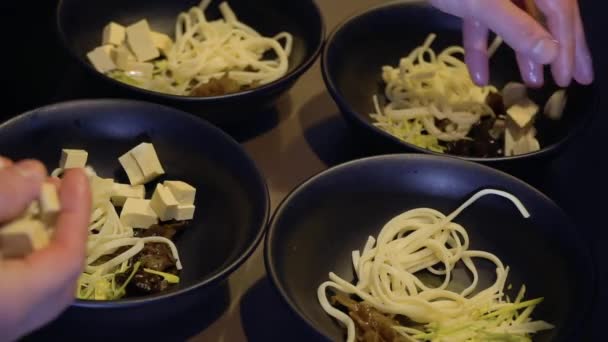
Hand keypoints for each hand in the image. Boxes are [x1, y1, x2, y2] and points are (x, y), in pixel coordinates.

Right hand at [0, 157, 90, 340]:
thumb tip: (34, 174)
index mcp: (10, 302)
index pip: (68, 257)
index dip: (77, 212)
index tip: (75, 175)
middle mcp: (10, 323)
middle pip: (59, 275)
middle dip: (61, 226)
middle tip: (49, 190)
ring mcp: (1, 324)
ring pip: (35, 280)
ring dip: (34, 236)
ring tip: (17, 197)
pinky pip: (14, 286)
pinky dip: (15, 252)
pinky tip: (3, 224)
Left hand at [430, 0, 593, 86]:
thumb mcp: (485, 4)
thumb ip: (517, 28)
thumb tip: (551, 54)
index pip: (561, 12)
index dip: (567, 47)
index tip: (568, 79)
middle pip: (547, 16)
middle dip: (559, 50)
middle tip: (572, 82)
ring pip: (517, 21)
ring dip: (521, 53)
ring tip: (531, 84)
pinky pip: (484, 23)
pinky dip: (481, 47)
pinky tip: (478, 77)